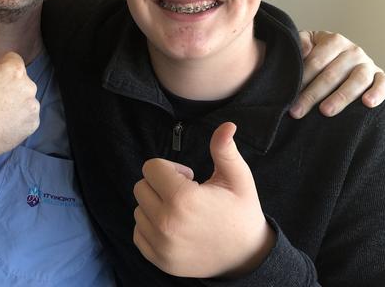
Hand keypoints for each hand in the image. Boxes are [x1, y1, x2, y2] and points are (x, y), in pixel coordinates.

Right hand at [0, 11, 39, 166]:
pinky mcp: (34, 124)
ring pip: (23, 95)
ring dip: (12, 99)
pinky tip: (0, 122)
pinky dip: (17, 116)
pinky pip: (27, 113)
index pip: (10, 60)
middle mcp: (29, 86)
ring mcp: (33, 107)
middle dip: (5, 84)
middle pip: (18, 77)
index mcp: (14, 70)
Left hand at [133, 122, 273, 278]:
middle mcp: (166, 223)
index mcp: (183, 199)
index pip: (151, 167)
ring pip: (138, 209)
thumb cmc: (241, 212)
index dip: (170, 169)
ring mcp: (160, 244)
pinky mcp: (158, 259)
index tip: (189, 178)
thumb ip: (225, 150)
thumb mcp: (238, 179)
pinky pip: (138, 232)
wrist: (247, 257)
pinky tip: (174, 227)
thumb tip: (227, 125)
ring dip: (155, 206)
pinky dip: (150, 227)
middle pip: (141, 186)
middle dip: (160, 185)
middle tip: (185, 194)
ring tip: (181, 212)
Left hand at [291, 30, 384, 117]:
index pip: (316, 61)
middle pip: (332, 74)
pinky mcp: (380, 76)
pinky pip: (383, 83)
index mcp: (334, 41)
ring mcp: (368, 64)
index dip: (302, 78)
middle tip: (297, 111)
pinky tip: (367, 103)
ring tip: (325, 111)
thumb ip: (301, 43)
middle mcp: (353, 51)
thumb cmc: (319, 54)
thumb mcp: (308, 43)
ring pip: (357, 80)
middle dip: (312, 94)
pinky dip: (378, 93)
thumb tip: (301, 50)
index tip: (288, 93)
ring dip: (341, 96)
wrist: (342, 58)